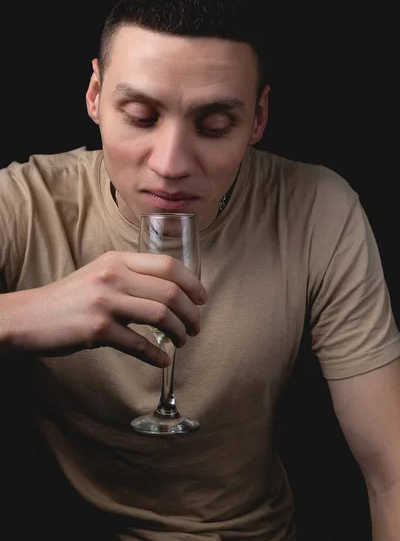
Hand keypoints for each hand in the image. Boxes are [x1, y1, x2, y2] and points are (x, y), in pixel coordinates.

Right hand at [1, 251, 206, 366]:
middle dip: (191, 313)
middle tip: (195, 326)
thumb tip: (171, 293)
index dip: (193, 283)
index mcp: (117, 259)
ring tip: (182, 341)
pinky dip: (156, 355)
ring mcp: (105, 302)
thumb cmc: (70, 297)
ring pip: (160, 316)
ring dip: (179, 332)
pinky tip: (162, 360)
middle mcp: (113, 275)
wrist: (30, 316)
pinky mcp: (97, 329)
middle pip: (170, 291)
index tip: (202, 299)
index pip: (168, 265)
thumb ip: (131, 276)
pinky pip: (139, 344)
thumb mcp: (100, 273)